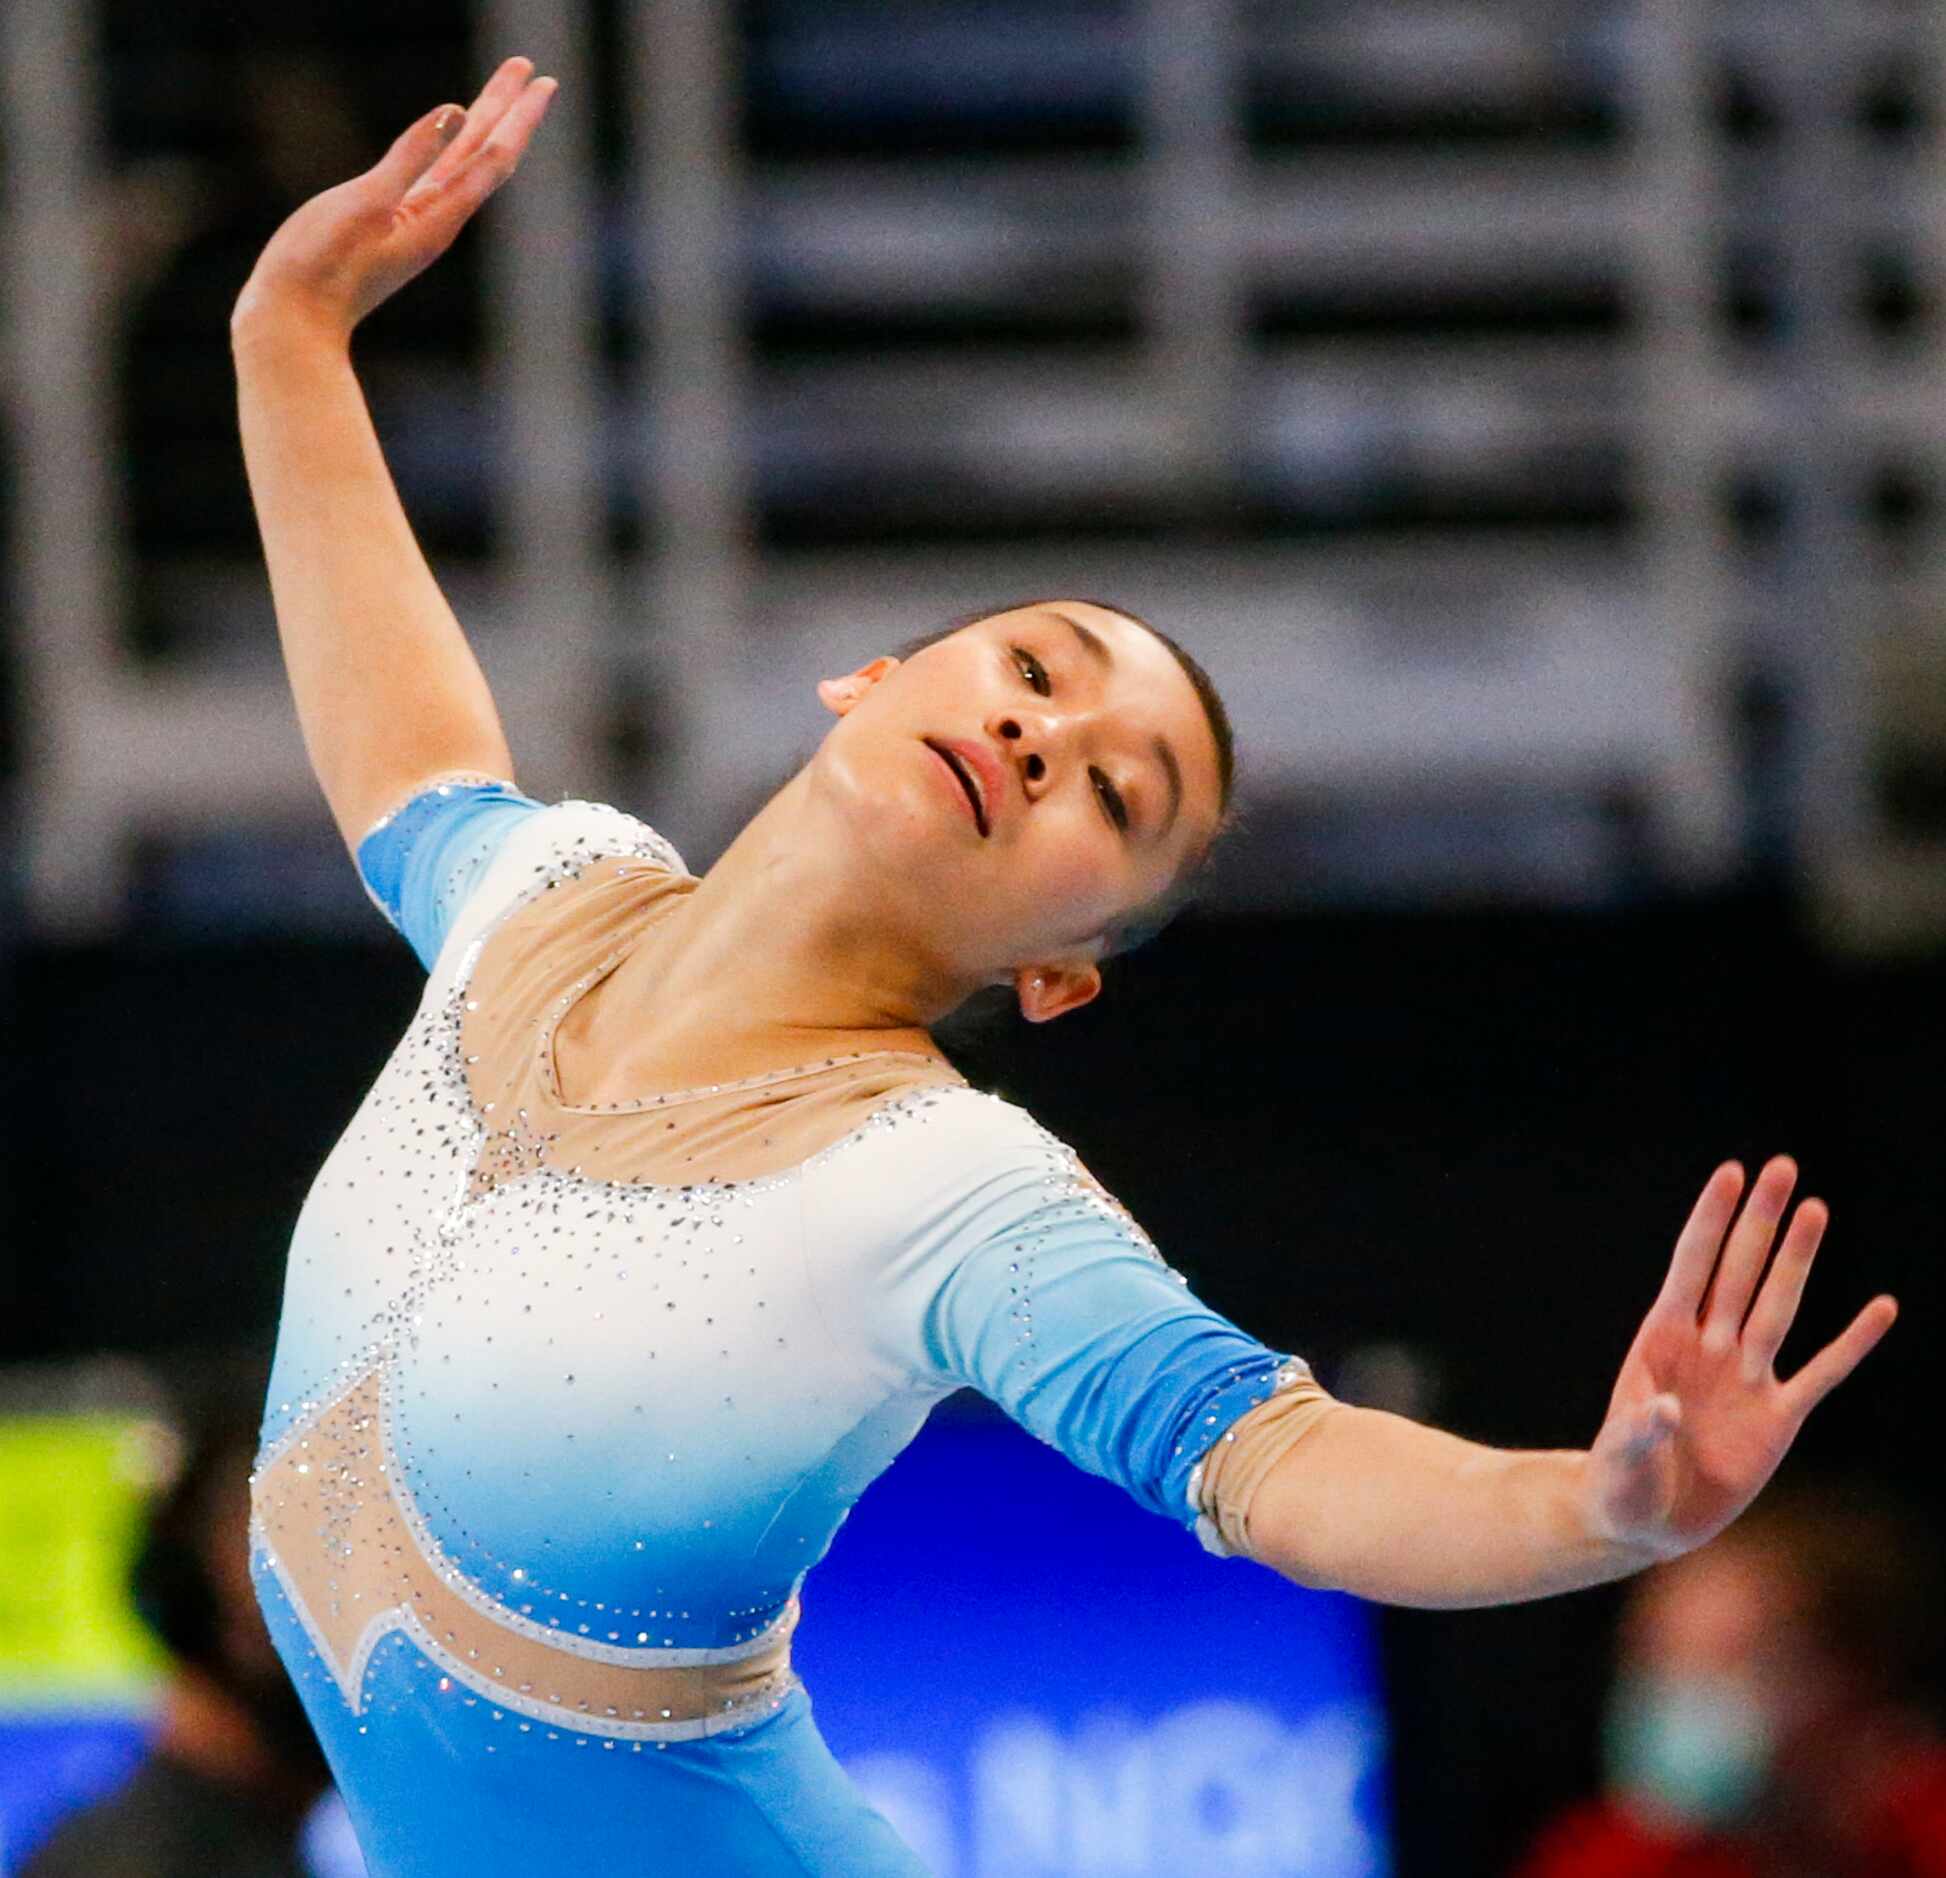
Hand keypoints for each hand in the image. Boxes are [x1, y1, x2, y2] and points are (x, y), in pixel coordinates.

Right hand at [232, 57, 555, 346]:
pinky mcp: (392, 223)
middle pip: (485, 153)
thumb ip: (408, 159)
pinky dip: (454, 150)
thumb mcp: (365, 204)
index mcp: (438, 215)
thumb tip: (454, 116)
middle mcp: (438, 218)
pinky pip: (436, 176)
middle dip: (508, 109)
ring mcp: (416, 221)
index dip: (517, 115)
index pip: (492, 155)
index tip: (541, 80)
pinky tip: (457, 139)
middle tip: (532, 70)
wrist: (294, 320)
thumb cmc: (321, 267)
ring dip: (485, 125)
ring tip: (504, 92)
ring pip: (463, 162)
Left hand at [1583, 1156, 1896, 1558]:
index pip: (1691, 1264)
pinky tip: (1882, 1308)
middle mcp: (1709, 1345)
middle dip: (1760, 1220)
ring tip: (1816, 1208)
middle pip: (1740, 1269)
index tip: (1732, 1172)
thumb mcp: (1620, 1458)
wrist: (1646, 1519)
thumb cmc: (1620, 1479)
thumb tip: (1662, 1408)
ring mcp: (1747, 1376)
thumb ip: (1638, 1430)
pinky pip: (1823, 1373)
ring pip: (1778, 1305)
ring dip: (1797, 1259)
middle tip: (1784, 1166)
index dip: (1712, 1219)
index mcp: (1662, 1338)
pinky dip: (1852, 1343)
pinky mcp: (1779, 1418)